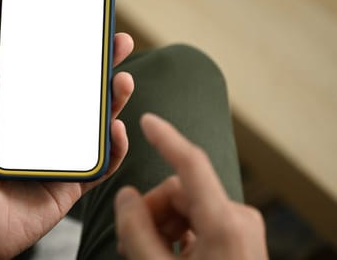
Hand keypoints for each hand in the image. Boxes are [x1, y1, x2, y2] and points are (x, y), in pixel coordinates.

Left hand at [0, 31, 134, 258]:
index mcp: (17, 115)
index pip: (49, 77)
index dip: (69, 54)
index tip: (86, 32)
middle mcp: (41, 133)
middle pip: (80, 97)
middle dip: (103, 70)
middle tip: (120, 45)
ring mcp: (59, 158)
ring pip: (96, 127)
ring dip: (114, 102)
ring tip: (123, 81)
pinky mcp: (71, 186)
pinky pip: (100, 165)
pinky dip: (115, 148)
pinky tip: (116, 129)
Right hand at [114, 113, 267, 259]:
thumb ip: (136, 231)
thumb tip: (126, 196)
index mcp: (225, 224)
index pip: (192, 164)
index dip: (166, 139)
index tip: (147, 121)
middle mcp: (239, 218)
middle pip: (180, 191)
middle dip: (152, 211)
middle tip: (130, 240)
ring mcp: (242, 228)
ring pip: (187, 205)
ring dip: (162, 223)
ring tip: (145, 251)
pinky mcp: (239, 236)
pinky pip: (199, 218)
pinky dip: (178, 231)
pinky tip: (166, 252)